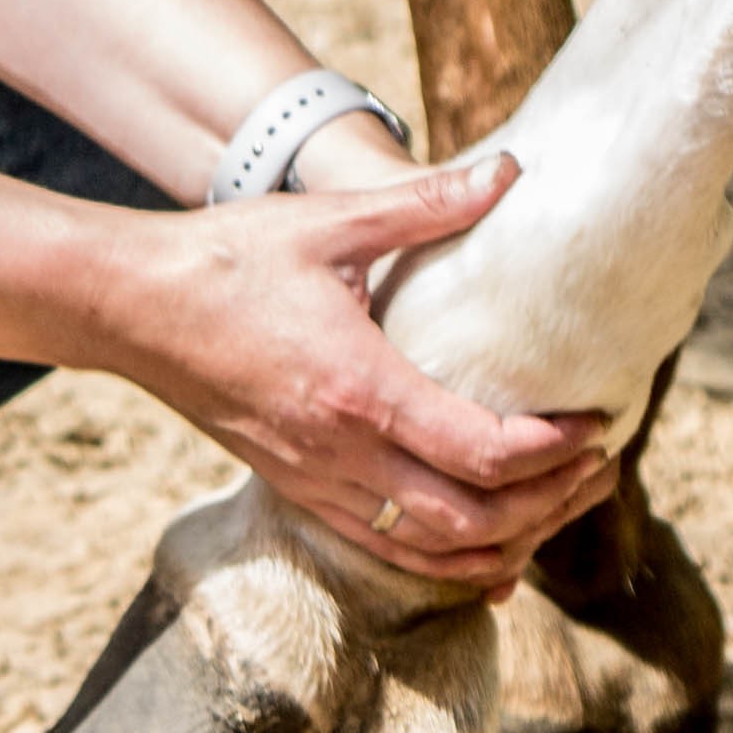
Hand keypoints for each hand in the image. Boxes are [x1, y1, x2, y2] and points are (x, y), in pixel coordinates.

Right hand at [99, 155, 616, 585]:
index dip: (556, 450)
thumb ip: (425, 203)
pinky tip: (490, 551)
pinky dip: (449, 562)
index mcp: (359, 390)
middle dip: (552, 504)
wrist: (129, 307)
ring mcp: (314, 484)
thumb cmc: (226, 259)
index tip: (600, 423)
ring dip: (509, 543)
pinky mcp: (296, 493)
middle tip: (603, 466)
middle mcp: (340, 455)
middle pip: (473, 521)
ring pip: (433, 554)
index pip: (483, 452)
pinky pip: (388, 552)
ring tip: (561, 505)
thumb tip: (511, 170)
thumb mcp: (328, 222)